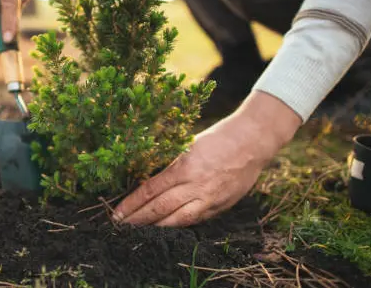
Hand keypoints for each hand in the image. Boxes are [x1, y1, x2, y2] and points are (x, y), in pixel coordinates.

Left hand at [113, 91, 301, 226]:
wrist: (253, 141)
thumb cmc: (218, 138)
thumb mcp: (187, 146)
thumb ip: (170, 166)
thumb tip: (147, 182)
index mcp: (184, 167)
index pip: (150, 191)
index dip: (132, 204)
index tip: (117, 213)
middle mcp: (196, 186)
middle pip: (160, 209)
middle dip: (138, 220)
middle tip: (121, 227)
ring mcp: (209, 199)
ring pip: (177, 221)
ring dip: (155, 228)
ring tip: (138, 232)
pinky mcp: (220, 207)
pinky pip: (195, 220)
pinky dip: (178, 225)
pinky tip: (165, 227)